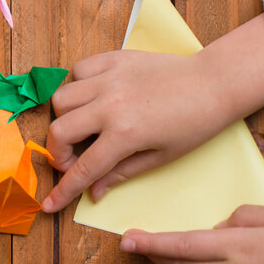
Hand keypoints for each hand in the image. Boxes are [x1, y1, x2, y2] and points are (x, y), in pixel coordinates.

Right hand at [42, 50, 230, 211]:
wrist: (215, 83)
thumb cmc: (195, 125)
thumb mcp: (161, 157)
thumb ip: (121, 173)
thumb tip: (94, 192)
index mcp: (125, 134)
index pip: (82, 168)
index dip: (63, 191)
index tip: (49, 204)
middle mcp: (110, 104)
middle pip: (59, 130)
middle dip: (58, 153)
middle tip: (73, 160)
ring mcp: (110, 78)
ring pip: (61, 98)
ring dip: (64, 118)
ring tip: (83, 126)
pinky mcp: (115, 58)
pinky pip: (78, 70)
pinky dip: (77, 86)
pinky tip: (92, 97)